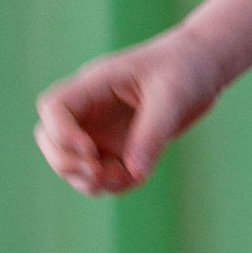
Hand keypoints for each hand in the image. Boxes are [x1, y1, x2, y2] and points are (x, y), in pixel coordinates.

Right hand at [35, 24, 225, 195]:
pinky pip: (102, 175)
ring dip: (88, 180)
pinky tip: (136, 176)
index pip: (53, 108)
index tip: (91, 150)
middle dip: (66, 163)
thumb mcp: (171, 97)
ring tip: (126, 176)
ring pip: (71, 164)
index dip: (60, 134)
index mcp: (95, 85)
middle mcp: (91, 109)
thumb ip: (151, 133)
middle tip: (100, 171)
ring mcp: (102, 131)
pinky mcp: (119, 148)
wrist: (201, 67)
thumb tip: (134, 173)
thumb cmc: (183, 69)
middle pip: (50, 140)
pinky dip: (112, 184)